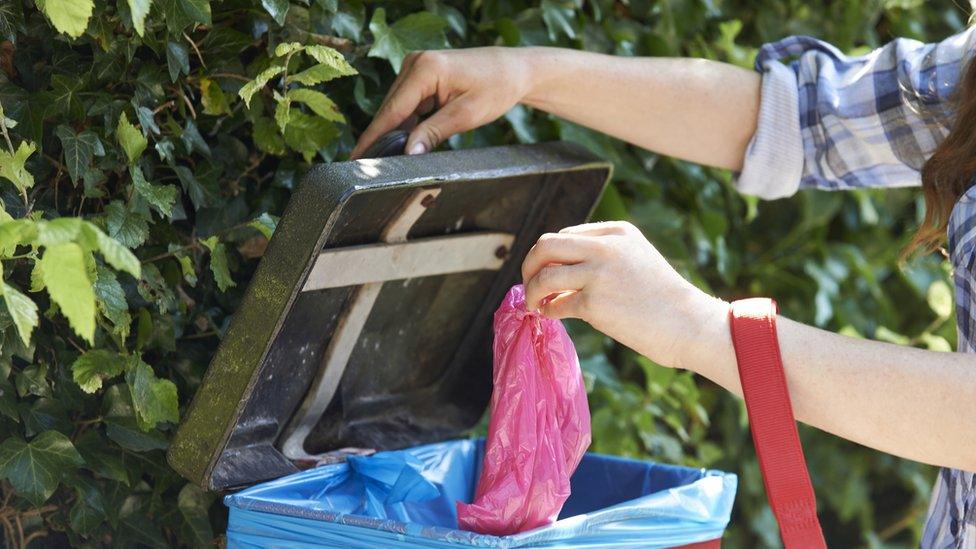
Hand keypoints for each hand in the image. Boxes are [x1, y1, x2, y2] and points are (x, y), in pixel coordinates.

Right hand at [350, 47, 534, 158]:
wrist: (514, 70)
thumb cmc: (497, 87)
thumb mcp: (467, 115)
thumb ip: (433, 133)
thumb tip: (407, 154)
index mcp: (426, 68)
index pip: (392, 110)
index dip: (374, 137)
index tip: (357, 158)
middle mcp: (415, 62)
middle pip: (390, 109)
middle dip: (381, 138)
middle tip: (369, 169)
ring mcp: (416, 66)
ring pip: (397, 108)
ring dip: (393, 132)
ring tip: (382, 160)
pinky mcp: (420, 74)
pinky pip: (407, 104)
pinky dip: (406, 123)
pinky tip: (402, 144)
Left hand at [521, 221, 727, 369]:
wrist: (689, 324)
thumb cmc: (662, 298)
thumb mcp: (636, 258)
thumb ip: (603, 254)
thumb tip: (557, 267)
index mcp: (617, 232)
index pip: (566, 235)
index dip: (550, 255)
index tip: (546, 272)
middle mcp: (606, 247)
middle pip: (546, 246)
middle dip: (529, 266)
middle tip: (529, 284)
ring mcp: (598, 274)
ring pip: (544, 275)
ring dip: (532, 291)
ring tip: (535, 303)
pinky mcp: (594, 302)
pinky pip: (555, 304)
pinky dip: (547, 310)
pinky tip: (551, 315)